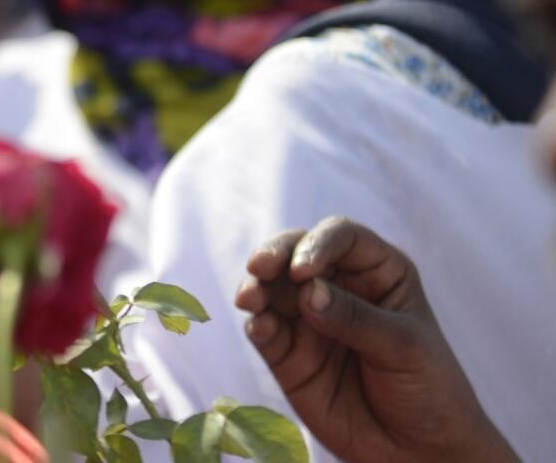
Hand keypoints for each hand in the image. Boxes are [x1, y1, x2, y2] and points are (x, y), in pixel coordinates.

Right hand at [236, 217, 517, 462]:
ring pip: (272, 289)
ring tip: (250, 299)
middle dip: (274, 256)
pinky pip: (265, 331)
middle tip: (259, 268)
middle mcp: (338, 287)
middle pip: (296, 253)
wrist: (421, 452)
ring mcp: (309, 320)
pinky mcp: (289, 355)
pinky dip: (258, 325)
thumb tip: (306, 291)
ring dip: (256, 288)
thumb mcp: (405, 348)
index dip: (319, 243)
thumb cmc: (430, 390)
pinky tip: (260, 328)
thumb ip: (356, 318)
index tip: (303, 270)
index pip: (342, 238)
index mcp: (377, 272)